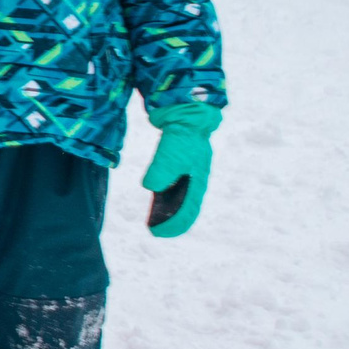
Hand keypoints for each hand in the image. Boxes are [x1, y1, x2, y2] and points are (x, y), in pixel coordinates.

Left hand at [141, 103, 219, 237]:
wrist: (187, 114)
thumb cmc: (182, 136)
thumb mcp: (170, 153)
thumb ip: (161, 170)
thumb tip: (151, 188)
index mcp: (197, 181)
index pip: (187, 209)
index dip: (175, 223)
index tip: (160, 233)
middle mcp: (195, 179)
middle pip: (185, 206)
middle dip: (172, 220)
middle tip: (156, 231)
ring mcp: (189, 172)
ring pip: (179, 196)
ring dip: (168, 208)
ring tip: (154, 219)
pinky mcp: (180, 164)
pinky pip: (173, 185)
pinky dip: (166, 194)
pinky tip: (156, 197)